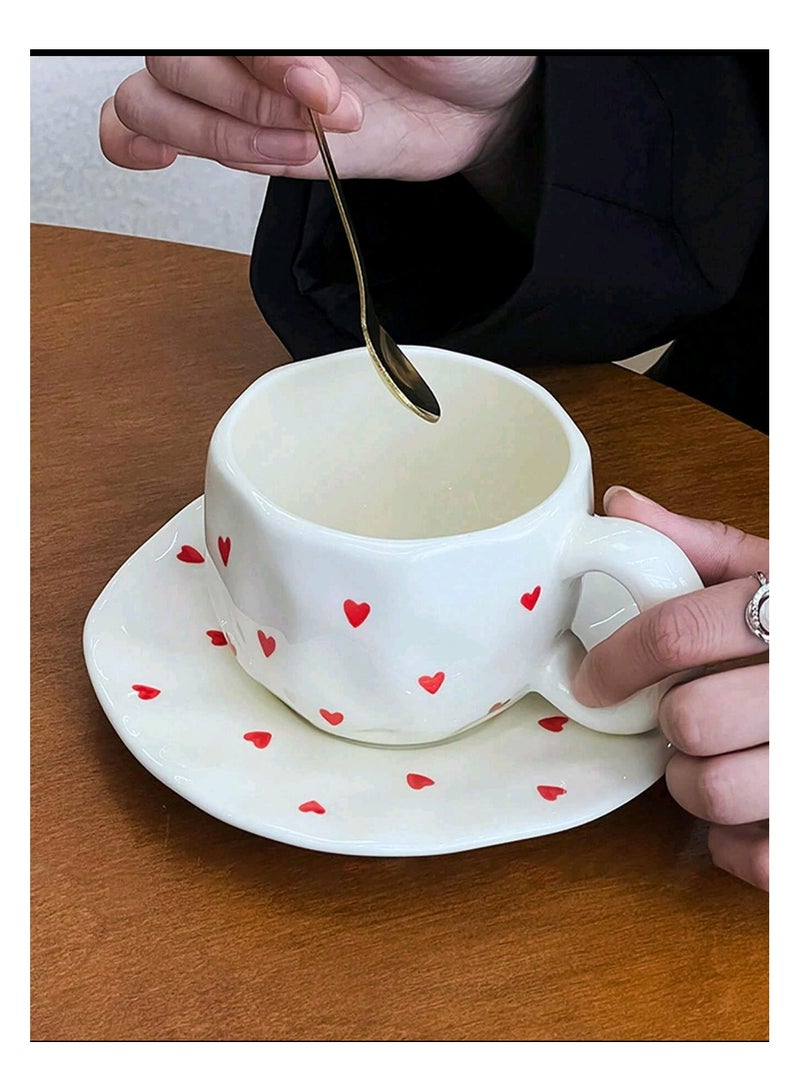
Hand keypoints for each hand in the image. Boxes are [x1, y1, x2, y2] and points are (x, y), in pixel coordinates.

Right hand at [99, 55, 534, 181]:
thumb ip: (329, 29)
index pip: (211, 24)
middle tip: (329, 112)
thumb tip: (289, 41)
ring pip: (153, 100)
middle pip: (174, 61)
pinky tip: (160, 157)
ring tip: (299, 146)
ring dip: (224, 135)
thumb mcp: (404, 21)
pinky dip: (138, 143)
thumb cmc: (457, 45)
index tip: (318, 84)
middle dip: (251, 99)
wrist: (479, 103)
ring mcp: (234, 84)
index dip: (256, 61)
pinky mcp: (242, 134)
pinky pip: (144, 130)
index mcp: (279, 6)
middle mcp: (246, 38)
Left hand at [573, 487, 768, 890]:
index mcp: (788, 617)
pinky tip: (748, 809)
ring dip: (693, 782)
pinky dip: (734, 844)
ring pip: (713, 791)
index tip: (593, 679)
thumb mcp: (779, 573)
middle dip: (671, 721)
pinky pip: (756, 858)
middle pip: (690, 719)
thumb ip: (701, 546)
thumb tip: (621, 509)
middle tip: (686, 715)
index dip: (617, 660)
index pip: (678, 632)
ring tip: (717, 758)